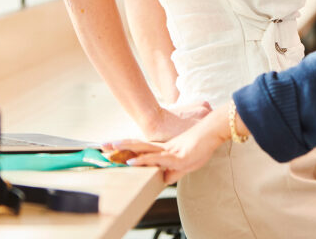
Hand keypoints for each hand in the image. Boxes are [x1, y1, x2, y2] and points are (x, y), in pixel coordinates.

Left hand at [105, 107, 228, 183]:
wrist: (212, 133)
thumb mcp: (184, 164)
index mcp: (163, 149)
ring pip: (142, 149)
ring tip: (110, 151)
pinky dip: (141, 161)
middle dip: (119, 146)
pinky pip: (155, 159)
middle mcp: (162, 148)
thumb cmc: (201, 147)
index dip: (126, 147)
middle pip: (136, 145)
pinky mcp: (174, 156)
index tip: (111, 147)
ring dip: (125, 150)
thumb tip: (162, 180)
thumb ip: (172, 172)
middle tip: (103, 145)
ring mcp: (167, 150)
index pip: (140, 148)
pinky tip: (132, 162)